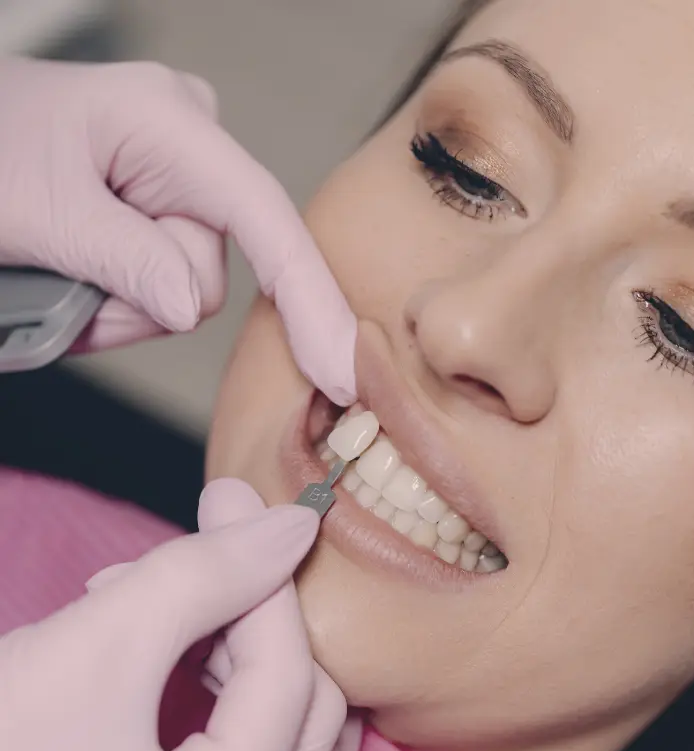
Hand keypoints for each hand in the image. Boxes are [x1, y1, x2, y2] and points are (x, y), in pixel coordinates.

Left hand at [0, 57, 355, 404]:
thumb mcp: (40, 210)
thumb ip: (123, 258)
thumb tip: (191, 306)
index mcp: (169, 124)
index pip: (264, 218)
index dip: (307, 298)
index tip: (338, 368)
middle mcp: (188, 151)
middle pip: (207, 274)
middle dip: (138, 299)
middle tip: (65, 277)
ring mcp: (176, 185)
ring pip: (182, 292)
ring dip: (117, 306)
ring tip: (58, 271)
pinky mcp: (161, 217)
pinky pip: (160, 288)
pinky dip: (114, 303)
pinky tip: (73, 275)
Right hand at [0, 479, 359, 750]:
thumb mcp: (94, 645)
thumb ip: (204, 577)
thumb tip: (292, 527)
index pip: (285, 678)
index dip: (264, 576)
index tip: (234, 502)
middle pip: (306, 715)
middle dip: (254, 622)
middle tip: (194, 567)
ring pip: (297, 750)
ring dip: (252, 665)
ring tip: (177, 620)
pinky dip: (248, 714)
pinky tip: (198, 669)